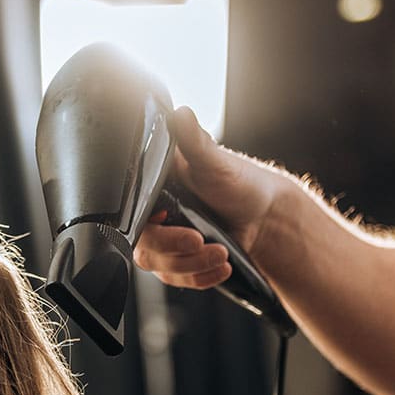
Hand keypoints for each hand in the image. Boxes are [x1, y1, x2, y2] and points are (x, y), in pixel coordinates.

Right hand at [133, 107, 287, 288]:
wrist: (264, 213)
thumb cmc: (237, 181)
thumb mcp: (213, 159)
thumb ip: (193, 141)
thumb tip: (180, 114)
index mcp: (152, 189)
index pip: (129, 216)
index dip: (148, 226)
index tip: (167, 221)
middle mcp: (153, 216)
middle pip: (144, 248)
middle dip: (175, 251)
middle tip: (200, 241)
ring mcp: (166, 241)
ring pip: (161, 268)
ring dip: (193, 266)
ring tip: (220, 253)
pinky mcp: (180, 261)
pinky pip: (179, 280)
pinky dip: (201, 278)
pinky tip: (220, 266)